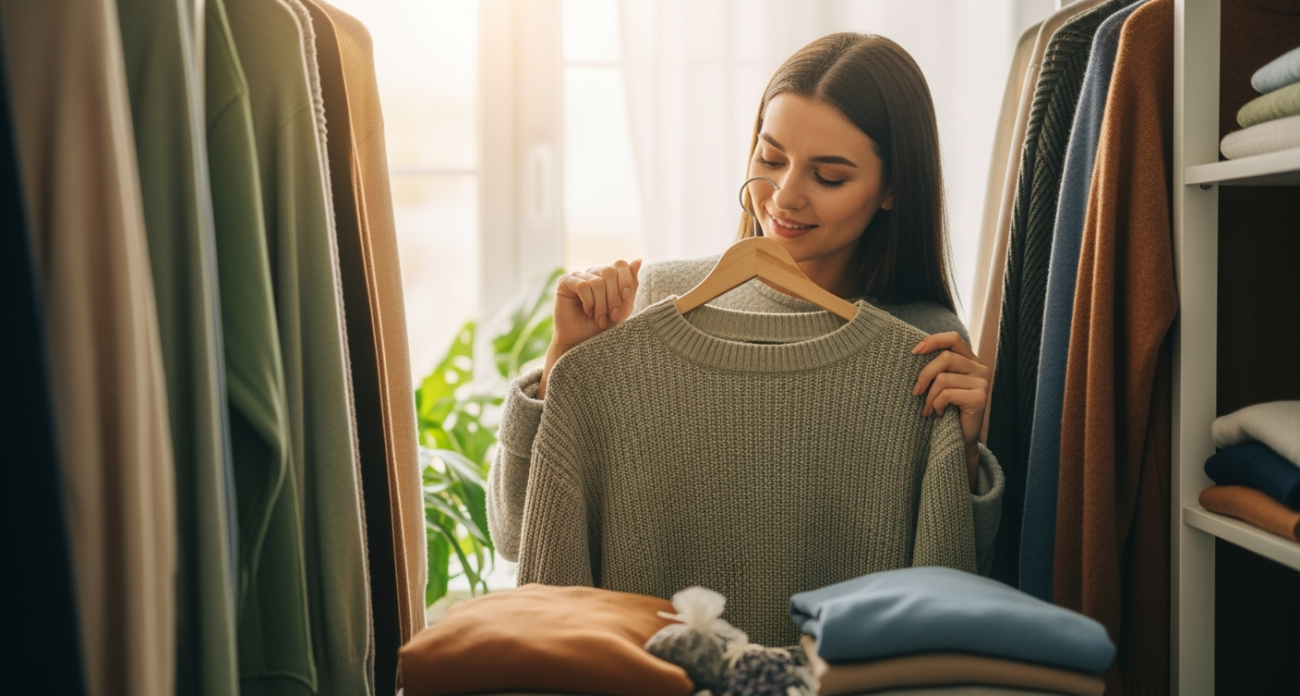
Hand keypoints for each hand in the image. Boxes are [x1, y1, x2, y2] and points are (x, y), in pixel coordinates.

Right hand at [537, 259, 641, 398]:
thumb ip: (631, 286)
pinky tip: (587, 311)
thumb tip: (638, 260)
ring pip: (597, 281)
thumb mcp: (623, 307)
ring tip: (599, 318)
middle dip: (614, 297)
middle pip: (609, 271)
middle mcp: (593, 273)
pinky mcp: (564, 282)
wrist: (583, 343)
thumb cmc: (603, 327)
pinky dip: (588, 302)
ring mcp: (578, 276)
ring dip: (601, 304)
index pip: (620, 265)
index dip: (626, 280)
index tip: (626, 298)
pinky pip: (582, 285)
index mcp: (608, 276)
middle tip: (612, 316)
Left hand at [910, 332, 989, 491]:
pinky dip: (937, 405)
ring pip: (943, 378)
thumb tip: (914, 351)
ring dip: (929, 396)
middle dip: (924, 375)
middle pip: (945, 358)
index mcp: (970, 360)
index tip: (913, 351)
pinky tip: (940, 413)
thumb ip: (937, 367)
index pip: (953, 339)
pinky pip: (947, 394)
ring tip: (929, 409)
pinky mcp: (980, 398)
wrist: (959, 438)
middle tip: (915, 392)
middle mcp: (980, 368)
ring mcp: (983, 382)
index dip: (933, 341)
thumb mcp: (941, 383)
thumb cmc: (946, 408)